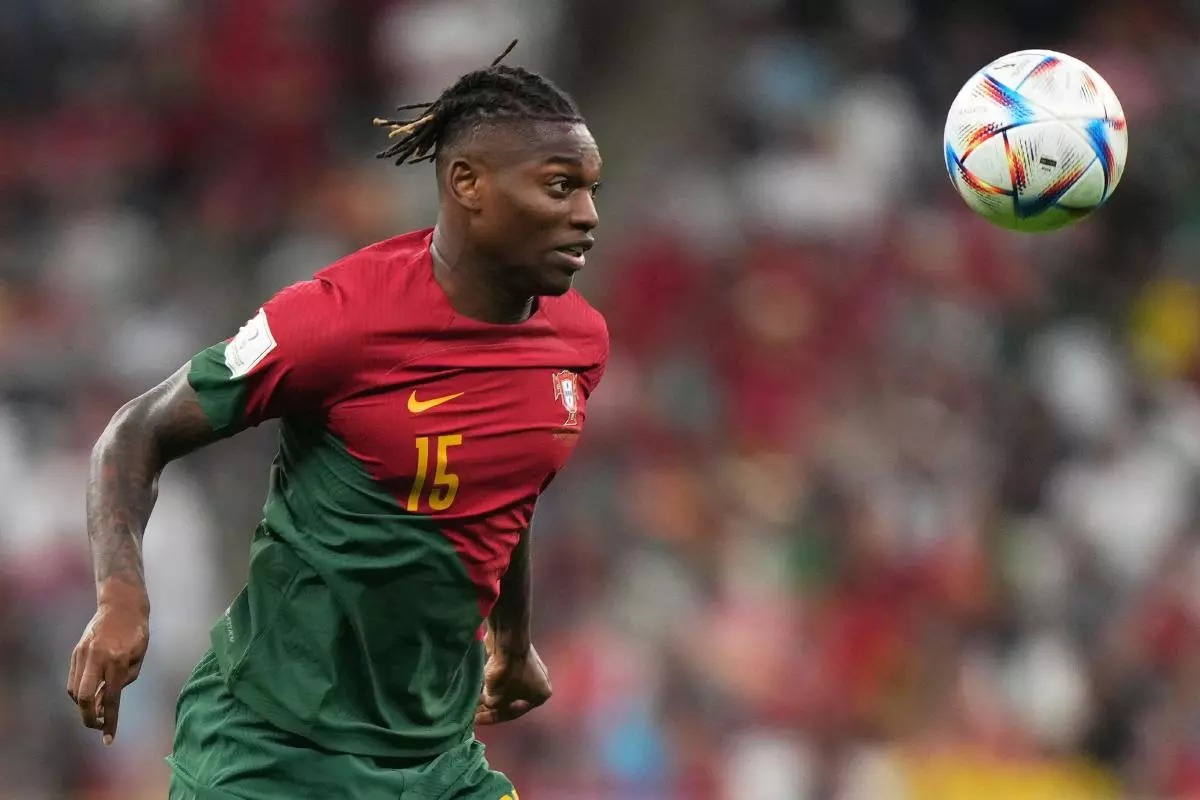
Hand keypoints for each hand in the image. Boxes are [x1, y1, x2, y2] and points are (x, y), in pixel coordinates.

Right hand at [67, 601, 148, 744]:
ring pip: (75, 691)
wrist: (121, 604)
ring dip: (84, 705)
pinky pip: (74, 679)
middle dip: (87, 718)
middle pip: (83, 698)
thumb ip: (123, 681)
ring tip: (98, 708)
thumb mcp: (138, 657)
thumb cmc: (137, 632)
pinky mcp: (76, 652)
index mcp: (117, 661)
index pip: (111, 699)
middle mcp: (96, 659)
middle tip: (97, 726)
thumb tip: (105, 704)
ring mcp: (83, 655)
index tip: (108, 739)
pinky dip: (80, 692)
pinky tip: (92, 693)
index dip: (109, 721)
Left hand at [475, 631, 551, 725]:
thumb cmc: (507, 675)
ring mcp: (532, 667)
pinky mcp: (520, 656)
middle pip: (511, 698)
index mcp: (541, 695)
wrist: (508, 643)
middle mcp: (540, 682)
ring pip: (508, 685)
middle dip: (492, 704)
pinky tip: (480, 685)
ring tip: (474, 697)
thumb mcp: (497, 700)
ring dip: (492, 692)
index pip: (513, 712)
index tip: (476, 719)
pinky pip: (507, 673)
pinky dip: (495, 680)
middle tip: (475, 709)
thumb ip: (493, 706)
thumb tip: (487, 701)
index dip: (492, 717)